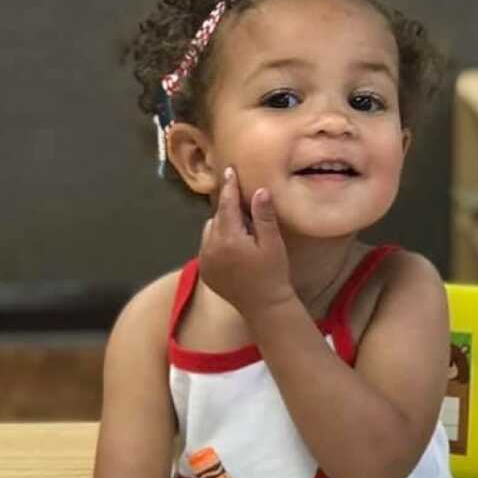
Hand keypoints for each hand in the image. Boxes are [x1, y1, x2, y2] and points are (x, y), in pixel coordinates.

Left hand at [198, 167, 293, 316]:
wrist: (264, 306)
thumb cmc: (273, 273)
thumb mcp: (273, 243)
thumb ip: (263, 216)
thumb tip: (259, 190)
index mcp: (228, 239)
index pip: (226, 205)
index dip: (229, 187)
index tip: (229, 170)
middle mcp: (211, 248)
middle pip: (217, 216)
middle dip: (228, 207)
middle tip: (243, 204)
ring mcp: (205, 260)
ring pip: (209, 230)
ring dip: (221, 224)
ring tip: (239, 228)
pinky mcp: (205, 270)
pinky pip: (206, 246)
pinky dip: (216, 240)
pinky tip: (232, 245)